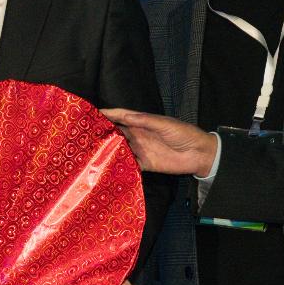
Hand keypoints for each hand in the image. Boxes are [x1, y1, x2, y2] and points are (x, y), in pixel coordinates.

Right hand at [100, 108, 216, 176]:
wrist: (199, 154)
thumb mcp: (164, 124)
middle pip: (116, 133)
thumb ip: (144, 120)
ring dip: (108, 150)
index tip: (90, 115)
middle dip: (102, 134)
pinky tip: (107, 169)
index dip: (106, 115)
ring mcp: (141, 150)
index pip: (120, 117)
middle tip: (84, 137)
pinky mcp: (145, 164)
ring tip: (90, 153)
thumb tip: (123, 115)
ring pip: (120, 149)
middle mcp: (138, 135)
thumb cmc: (183, 134)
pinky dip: (120, 166)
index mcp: (142, 122)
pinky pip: (129, 165)